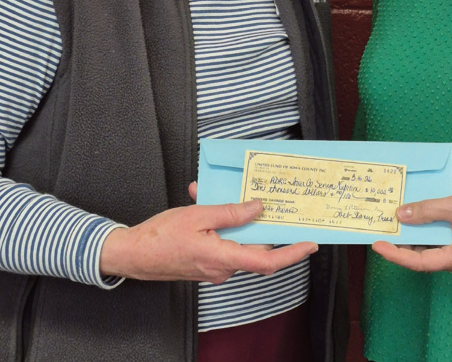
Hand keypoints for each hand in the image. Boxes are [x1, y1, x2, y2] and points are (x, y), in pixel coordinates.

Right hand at [100, 184, 316, 283]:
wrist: (132, 254)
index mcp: (222, 258)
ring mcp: (214, 268)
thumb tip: (258, 208)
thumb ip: (231, 212)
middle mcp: (222, 268)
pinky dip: (224, 224)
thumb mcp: (197, 215)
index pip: (267, 261)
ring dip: (238, 220)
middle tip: (275, 202)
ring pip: (239, 242)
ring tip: (227, 193)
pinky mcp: (207, 263)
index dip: (292, 253)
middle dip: (264, 224)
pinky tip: (208, 202)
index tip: (310, 244)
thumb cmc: (160, 236)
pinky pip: (225, 242)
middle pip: (256, 247)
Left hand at [372, 182, 451, 272]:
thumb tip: (401, 215)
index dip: (396, 255)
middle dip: (398, 246)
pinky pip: (433, 239)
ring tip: (388, 225)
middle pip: (420, 257)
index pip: (419, 262)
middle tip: (378, 232)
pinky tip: (408, 218)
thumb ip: (427, 211)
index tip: (378, 245)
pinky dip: (420, 230)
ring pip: (425, 247)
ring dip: (408, 237)